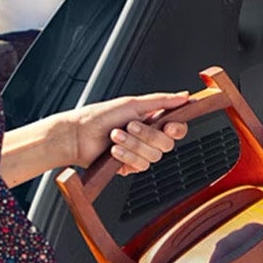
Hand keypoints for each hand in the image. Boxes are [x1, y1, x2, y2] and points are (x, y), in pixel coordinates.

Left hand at [54, 92, 191, 173]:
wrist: (78, 136)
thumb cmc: (99, 116)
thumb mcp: (133, 103)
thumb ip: (162, 101)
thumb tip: (184, 95)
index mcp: (151, 120)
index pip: (176, 128)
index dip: (177, 129)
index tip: (169, 126)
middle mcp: (147, 137)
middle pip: (167, 143)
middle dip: (148, 135)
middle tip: (130, 126)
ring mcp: (140, 153)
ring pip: (154, 156)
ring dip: (133, 145)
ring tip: (115, 136)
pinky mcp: (131, 166)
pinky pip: (141, 166)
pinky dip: (127, 156)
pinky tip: (114, 150)